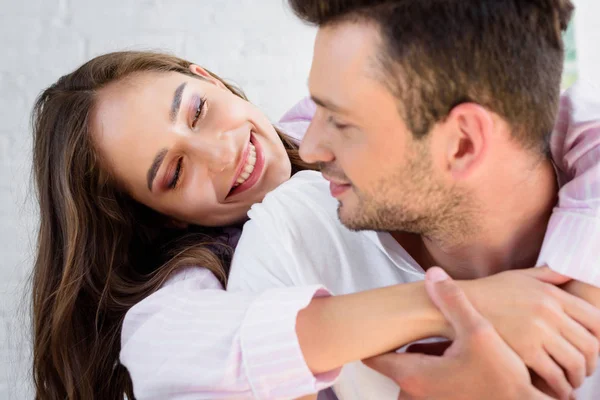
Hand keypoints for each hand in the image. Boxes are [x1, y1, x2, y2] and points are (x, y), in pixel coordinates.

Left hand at [363, 267, 553, 399]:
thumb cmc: (503, 378)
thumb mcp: (478, 332)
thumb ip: (453, 301)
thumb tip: (433, 273)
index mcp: (414, 375)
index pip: (374, 356)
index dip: (372, 337)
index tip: (368, 323)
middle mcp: (415, 392)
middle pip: (390, 364)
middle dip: (393, 344)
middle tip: (393, 324)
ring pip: (408, 373)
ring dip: (413, 355)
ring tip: (422, 333)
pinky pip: (424, 382)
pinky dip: (427, 366)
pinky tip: (446, 350)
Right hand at [461, 267, 599, 397]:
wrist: (457, 305)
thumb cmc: (488, 292)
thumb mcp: (520, 276)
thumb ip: (548, 275)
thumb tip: (570, 276)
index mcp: (552, 294)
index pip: (596, 320)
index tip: (593, 350)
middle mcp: (550, 311)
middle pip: (590, 345)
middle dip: (591, 364)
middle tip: (582, 371)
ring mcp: (538, 331)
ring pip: (576, 362)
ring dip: (577, 378)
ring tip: (570, 383)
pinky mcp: (525, 350)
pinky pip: (555, 374)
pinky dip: (560, 386)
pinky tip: (555, 388)